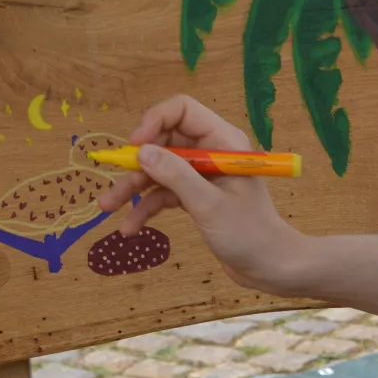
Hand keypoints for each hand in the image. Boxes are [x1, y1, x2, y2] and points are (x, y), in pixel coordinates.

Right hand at [98, 96, 304, 292]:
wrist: (270, 267)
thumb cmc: (250, 234)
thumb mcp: (209, 204)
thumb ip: (175, 175)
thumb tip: (142, 151)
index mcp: (223, 141)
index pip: (182, 110)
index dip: (154, 121)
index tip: (134, 145)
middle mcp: (211, 152)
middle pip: (164, 141)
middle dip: (136, 161)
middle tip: (114, 181)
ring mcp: (202, 175)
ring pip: (159, 170)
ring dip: (133, 187)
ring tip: (107, 207)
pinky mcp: (196, 197)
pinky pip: (164, 193)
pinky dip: (146, 207)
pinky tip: (131, 227)